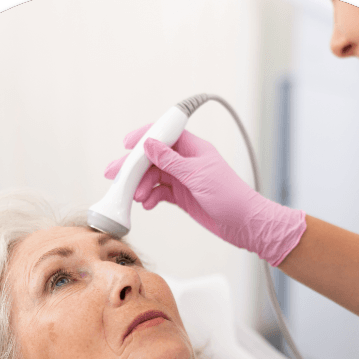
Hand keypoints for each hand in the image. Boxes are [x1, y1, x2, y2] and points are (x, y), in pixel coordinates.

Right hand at [105, 125, 305, 265]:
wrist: (245, 224)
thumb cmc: (230, 196)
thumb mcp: (197, 175)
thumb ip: (171, 160)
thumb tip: (149, 144)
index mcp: (193, 149)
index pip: (165, 134)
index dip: (144, 136)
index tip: (126, 143)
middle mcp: (186, 161)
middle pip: (153, 158)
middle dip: (133, 166)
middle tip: (113, 175)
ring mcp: (184, 179)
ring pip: (154, 177)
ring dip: (141, 185)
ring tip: (135, 197)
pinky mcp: (182, 197)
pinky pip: (159, 192)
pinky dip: (151, 197)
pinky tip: (146, 205)